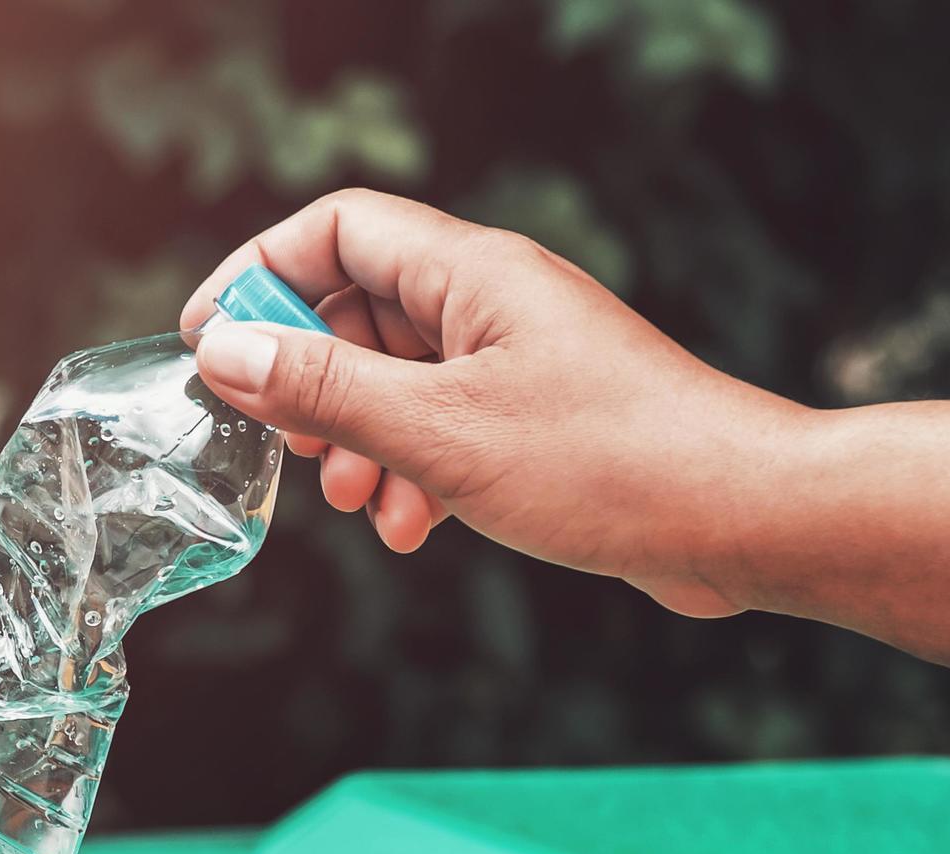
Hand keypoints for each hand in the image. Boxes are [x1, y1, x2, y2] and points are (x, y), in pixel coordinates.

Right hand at [183, 189, 808, 616]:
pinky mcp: (544, 418)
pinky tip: (417, 529)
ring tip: (358, 504)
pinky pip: (448, 427)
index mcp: (472, 274)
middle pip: (361, 307)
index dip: (261, 273)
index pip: (338, 229)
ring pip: (401, 379)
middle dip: (310, 381)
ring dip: (361, 442)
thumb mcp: (439, 431)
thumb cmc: (608, 462)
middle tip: (289, 447)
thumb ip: (325, 389)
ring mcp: (522, 360)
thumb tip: (226, 352)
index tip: (210, 342)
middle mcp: (495, 302)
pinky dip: (415, 473)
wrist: (739, 517)